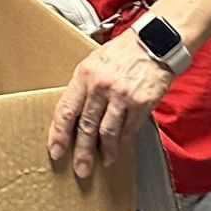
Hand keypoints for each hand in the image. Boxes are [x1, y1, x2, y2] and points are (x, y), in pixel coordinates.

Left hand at [49, 32, 172, 178]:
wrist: (154, 42)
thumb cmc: (123, 52)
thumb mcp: (94, 62)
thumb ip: (82, 87)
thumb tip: (72, 115)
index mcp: (85, 75)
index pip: (66, 110)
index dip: (59, 134)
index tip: (56, 150)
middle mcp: (101, 86)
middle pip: (86, 126)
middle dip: (82, 152)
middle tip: (81, 169)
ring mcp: (122, 96)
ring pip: (108, 132)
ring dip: (105, 151)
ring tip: (103, 161)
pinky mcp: (142, 102)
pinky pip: (129, 128)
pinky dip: (123, 139)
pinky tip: (119, 145)